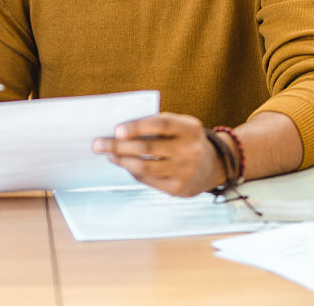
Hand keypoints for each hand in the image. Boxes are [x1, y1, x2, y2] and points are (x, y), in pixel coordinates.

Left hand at [91, 112, 224, 196]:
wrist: (215, 165)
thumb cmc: (187, 140)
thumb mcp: (180, 125)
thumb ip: (156, 125)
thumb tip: (119, 132)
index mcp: (190, 129)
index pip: (160, 125)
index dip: (137, 127)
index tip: (116, 130)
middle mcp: (189, 151)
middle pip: (147, 148)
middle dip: (118, 146)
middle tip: (98, 144)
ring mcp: (185, 172)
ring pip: (145, 167)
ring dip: (122, 161)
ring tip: (109, 155)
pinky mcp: (179, 189)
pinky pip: (149, 180)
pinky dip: (133, 171)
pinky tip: (125, 165)